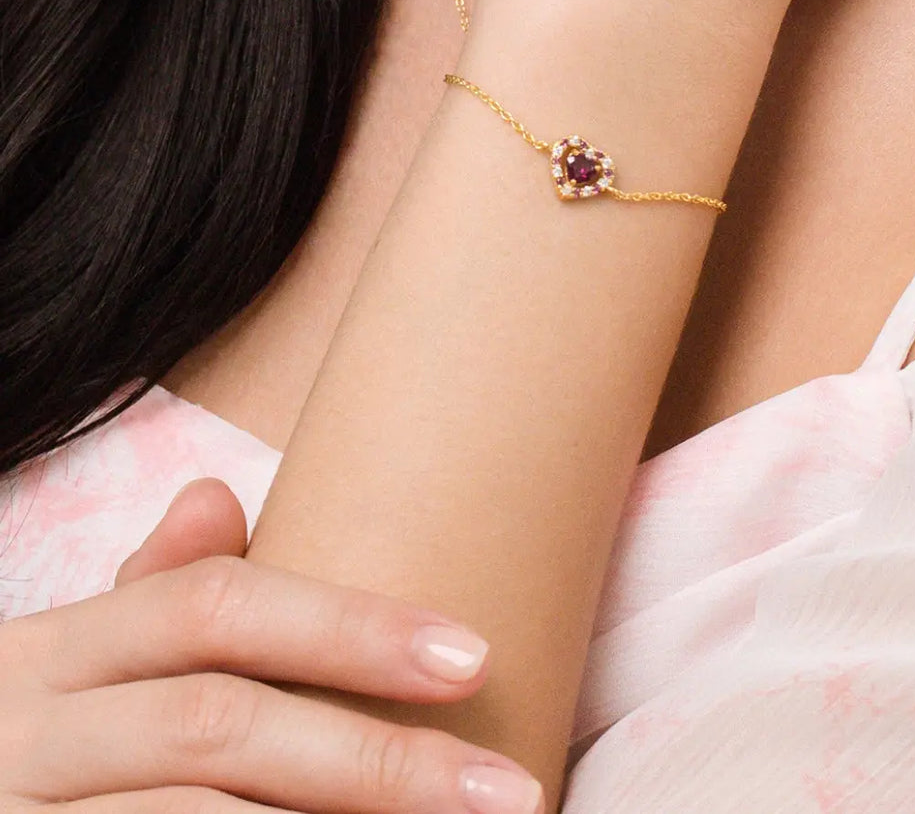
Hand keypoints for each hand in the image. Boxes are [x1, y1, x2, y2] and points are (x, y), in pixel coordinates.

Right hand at [1, 479, 543, 813]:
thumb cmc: (32, 752)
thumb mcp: (69, 667)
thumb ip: (150, 598)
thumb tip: (217, 494)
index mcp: (54, 651)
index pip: (213, 606)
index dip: (348, 627)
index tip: (472, 655)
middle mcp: (26, 731)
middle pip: (218, 724)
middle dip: (370, 757)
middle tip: (503, 789)